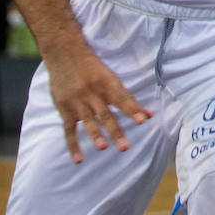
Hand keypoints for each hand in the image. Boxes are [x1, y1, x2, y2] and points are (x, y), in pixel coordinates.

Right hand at [46, 43, 151, 162]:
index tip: (143, 120)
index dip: (133, 109)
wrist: (65, 54)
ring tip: (103, 147)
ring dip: (96, 135)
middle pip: (106, 114)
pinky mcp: (65, 109)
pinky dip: (73, 145)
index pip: (123, 98)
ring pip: (88, 121)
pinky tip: (79, 160)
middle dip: (116, 130)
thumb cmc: (93, 68)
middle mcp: (94, 93)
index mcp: (108, 83)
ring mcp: (78, 101)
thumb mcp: (111, 78)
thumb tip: (148, 116)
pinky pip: (69, 130)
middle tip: (125, 147)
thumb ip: (128, 100)